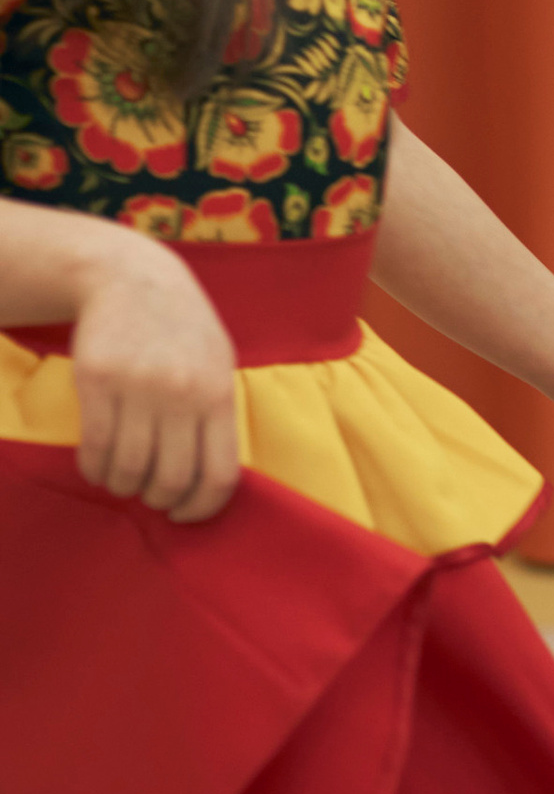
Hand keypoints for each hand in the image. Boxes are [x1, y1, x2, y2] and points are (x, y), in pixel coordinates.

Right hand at [70, 233, 241, 520]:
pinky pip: (94, 448)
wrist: (132, 278)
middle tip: (150, 496)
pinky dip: (95, 470)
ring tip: (123, 479)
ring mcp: (137, 386)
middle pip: (170, 480)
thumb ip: (217, 417)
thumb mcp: (218, 363)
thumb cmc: (182, 329)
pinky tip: (98, 467)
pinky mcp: (97, 380)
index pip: (219, 475)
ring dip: (123, 487)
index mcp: (218, 394)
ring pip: (128, 470)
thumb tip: (212, 479)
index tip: (185, 515)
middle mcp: (181, 393)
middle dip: (159, 501)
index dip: (201, 509)